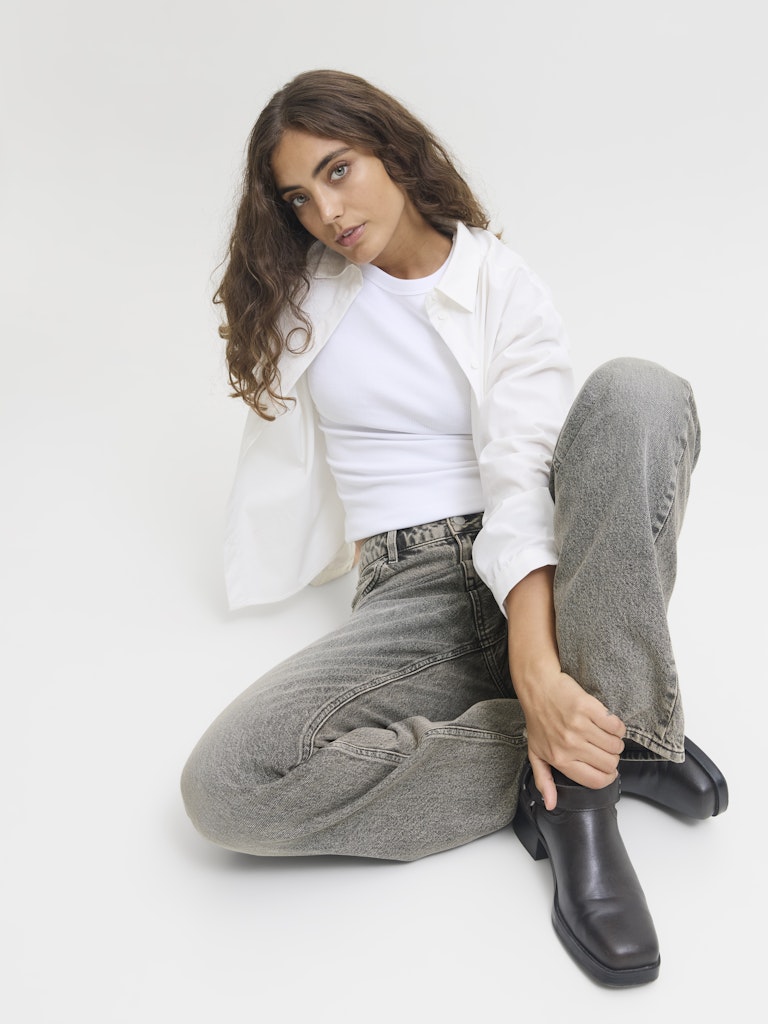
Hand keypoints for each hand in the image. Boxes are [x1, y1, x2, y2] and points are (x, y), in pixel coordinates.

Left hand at [517, 668, 625, 809]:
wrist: (537, 688)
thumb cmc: (538, 721)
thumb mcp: (536, 753)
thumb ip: (544, 780)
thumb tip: (551, 804)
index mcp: (559, 759)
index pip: (596, 781)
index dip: (607, 778)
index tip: (607, 770)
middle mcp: (570, 745)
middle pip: (610, 764)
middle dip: (612, 759)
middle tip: (603, 749)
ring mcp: (580, 726)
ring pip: (616, 746)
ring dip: (615, 742)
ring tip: (604, 735)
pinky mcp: (588, 708)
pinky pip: (616, 726)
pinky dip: (617, 726)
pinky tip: (607, 722)